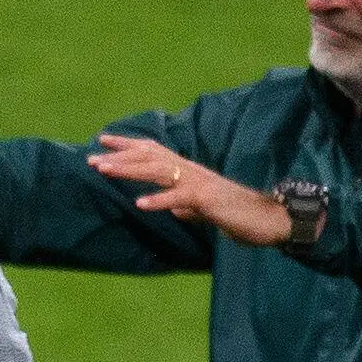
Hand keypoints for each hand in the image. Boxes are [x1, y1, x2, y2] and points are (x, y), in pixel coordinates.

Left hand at [84, 132, 291, 246]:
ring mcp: (199, 183)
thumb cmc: (240, 216)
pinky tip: (140, 204)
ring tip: (104, 171)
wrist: (269, 219)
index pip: (154, 152)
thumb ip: (190, 209)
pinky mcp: (207, 200)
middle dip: (119, 157)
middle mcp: (191, 171)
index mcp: (189, 172)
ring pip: (158, 171)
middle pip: (150, 157)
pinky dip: (159, 200)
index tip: (103, 142)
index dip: (128, 146)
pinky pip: (180, 198)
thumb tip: (176, 210)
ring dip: (129, 170)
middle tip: (91, 159)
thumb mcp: (208, 212)